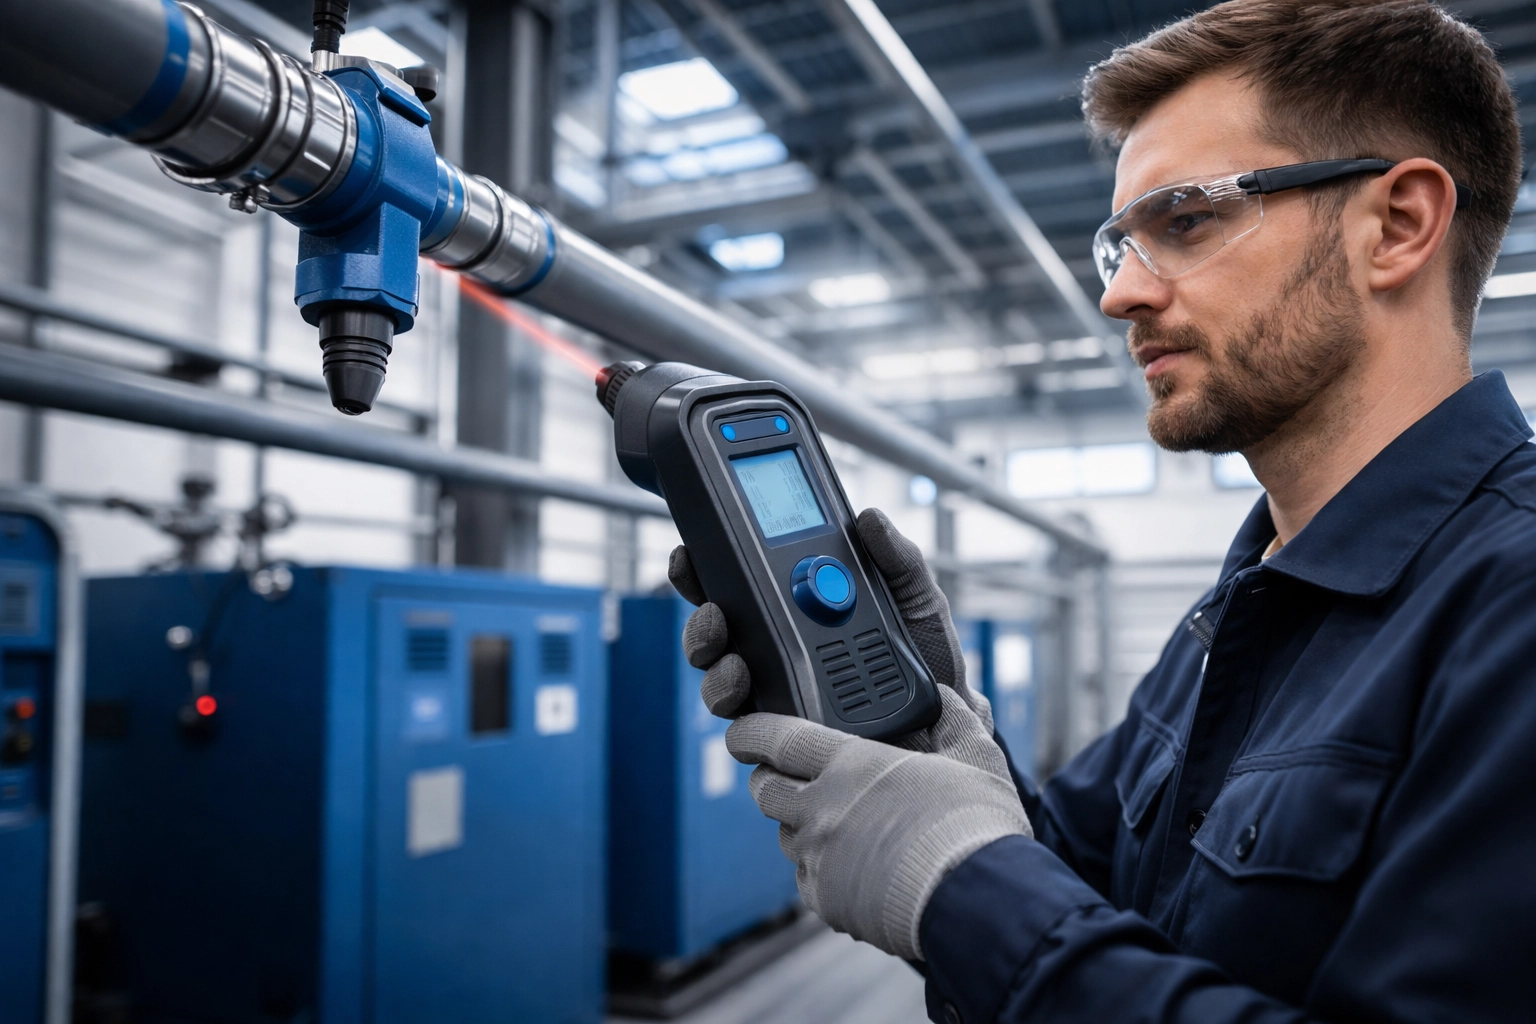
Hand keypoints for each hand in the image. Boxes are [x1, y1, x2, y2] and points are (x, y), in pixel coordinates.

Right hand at [669, 507, 995, 732]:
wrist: (952, 728)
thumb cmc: (930, 659)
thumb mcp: (917, 598)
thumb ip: (897, 558)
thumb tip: (868, 517)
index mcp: (798, 610)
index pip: (735, 586)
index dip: (704, 568)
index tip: (691, 553)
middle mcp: (777, 653)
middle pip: (714, 635)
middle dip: (700, 623)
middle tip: (714, 615)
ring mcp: (778, 699)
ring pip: (720, 685)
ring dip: (715, 672)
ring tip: (736, 666)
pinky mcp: (787, 741)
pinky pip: (747, 735)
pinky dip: (743, 720)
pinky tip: (757, 708)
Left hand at [727, 692, 1031, 960]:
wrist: (976, 901)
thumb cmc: (977, 826)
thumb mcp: (977, 758)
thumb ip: (955, 721)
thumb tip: (947, 696)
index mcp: (852, 765)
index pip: (778, 739)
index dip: (751, 732)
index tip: (740, 732)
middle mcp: (823, 808)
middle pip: (767, 789)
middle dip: (767, 779)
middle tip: (783, 776)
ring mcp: (820, 857)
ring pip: (786, 835)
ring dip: (797, 825)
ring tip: (833, 824)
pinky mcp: (827, 900)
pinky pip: (805, 879)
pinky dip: (818, 870)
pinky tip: (850, 868)